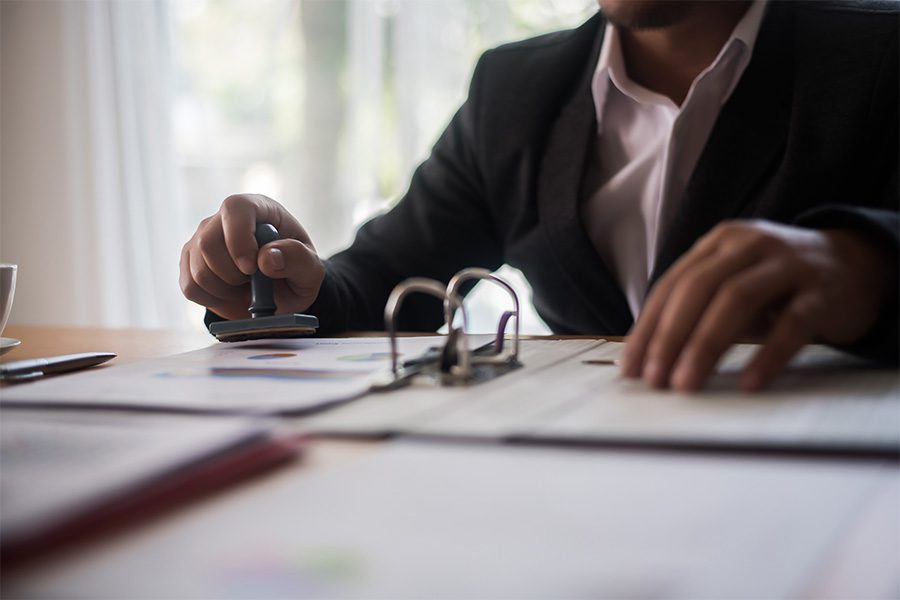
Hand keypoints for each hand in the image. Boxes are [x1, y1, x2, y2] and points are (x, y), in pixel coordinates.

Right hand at [180, 194, 325, 320]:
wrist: (279, 293)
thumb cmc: (295, 272)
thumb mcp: (311, 269)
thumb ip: (297, 258)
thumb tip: (267, 257)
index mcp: (257, 208)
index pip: (235, 208)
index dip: (239, 239)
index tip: (252, 268)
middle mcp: (223, 218)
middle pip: (208, 242)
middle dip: (233, 274)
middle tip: (255, 281)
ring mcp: (202, 238)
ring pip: (198, 269)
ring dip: (225, 289)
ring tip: (246, 286)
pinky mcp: (190, 262)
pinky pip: (190, 287)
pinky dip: (212, 299)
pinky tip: (230, 293)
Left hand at [620, 220, 893, 391]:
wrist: (856, 263)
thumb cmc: (777, 284)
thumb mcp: (732, 283)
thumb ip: (696, 310)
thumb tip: (650, 359)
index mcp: (719, 242)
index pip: (672, 285)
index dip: (647, 328)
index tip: (630, 368)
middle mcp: (750, 245)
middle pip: (697, 289)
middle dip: (669, 337)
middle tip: (655, 379)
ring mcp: (788, 264)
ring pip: (736, 300)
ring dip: (705, 345)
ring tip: (687, 383)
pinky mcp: (821, 292)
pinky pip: (791, 325)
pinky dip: (767, 355)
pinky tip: (749, 382)